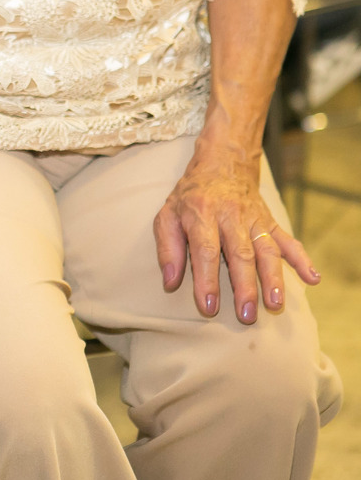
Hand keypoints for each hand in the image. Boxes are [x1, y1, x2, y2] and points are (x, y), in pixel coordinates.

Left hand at [153, 140, 318, 323]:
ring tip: (276, 305)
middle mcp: (231, 217)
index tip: (209, 306)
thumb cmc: (190, 197)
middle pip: (240, 254)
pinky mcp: (270, 221)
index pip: (205, 251)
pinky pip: (288, 240)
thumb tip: (170, 282)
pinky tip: (312, 278)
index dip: (207, 280)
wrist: (222, 163)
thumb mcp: (167, 216)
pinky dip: (302, 259)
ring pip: (266, 250)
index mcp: (201, 214)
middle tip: (246, 316)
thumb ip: (167, 249)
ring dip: (273, 278)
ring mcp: (254, 219)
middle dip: (244, 287)